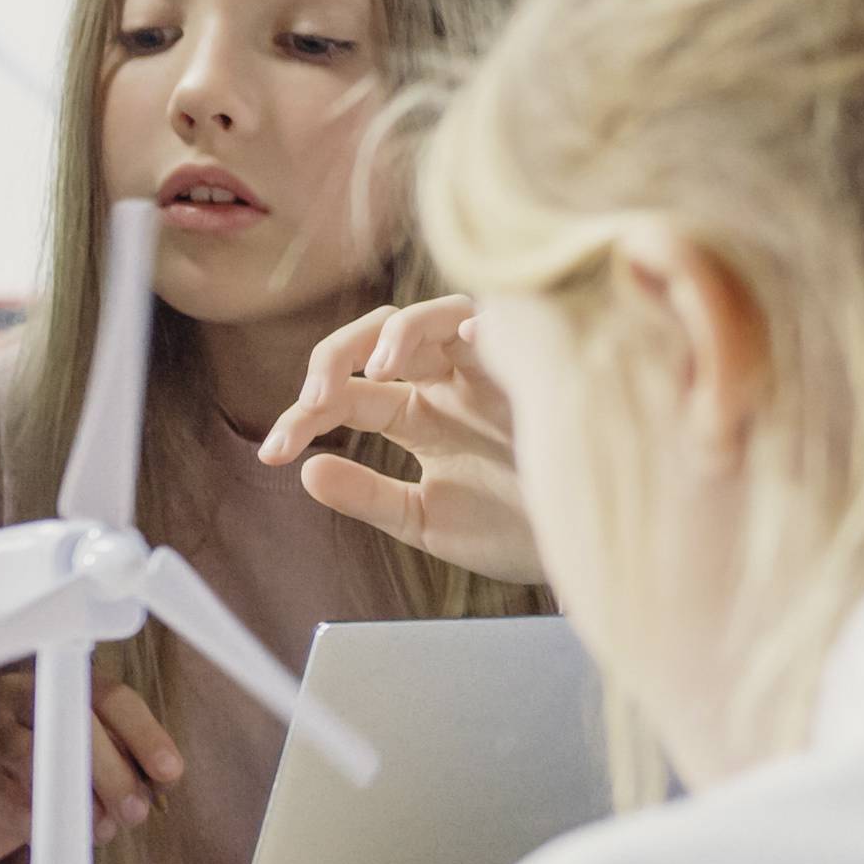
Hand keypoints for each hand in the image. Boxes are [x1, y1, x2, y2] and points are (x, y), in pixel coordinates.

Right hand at [0, 666, 181, 863]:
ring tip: (103, 828)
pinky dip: (56, 821)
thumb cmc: (41, 775)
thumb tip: (162, 777)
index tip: (169, 772)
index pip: (109, 695)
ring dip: (90, 805)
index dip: (145, 734)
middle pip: (80, 726)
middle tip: (137, 813)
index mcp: (55, 679)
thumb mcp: (83, 753)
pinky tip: (69, 831)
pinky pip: (26, 800)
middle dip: (118, 776)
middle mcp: (16, 693)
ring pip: (52, 763)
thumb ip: (122, 754)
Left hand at [263, 297, 545, 586]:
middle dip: (333, 360)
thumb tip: (306, 471)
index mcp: (419, 414)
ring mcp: (490, 366)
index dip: (302, 418)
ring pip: (429, 316)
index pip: (347, 397)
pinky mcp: (535, 360)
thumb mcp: (427, 518)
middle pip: (377, 339)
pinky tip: (470, 337)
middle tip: (312, 402)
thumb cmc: (516, 531)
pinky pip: (504, 318)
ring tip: (377, 370)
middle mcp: (448, 381)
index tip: (272, 454)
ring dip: (395, 334)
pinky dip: (476, 320)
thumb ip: (367, 495)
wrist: (591, 546)